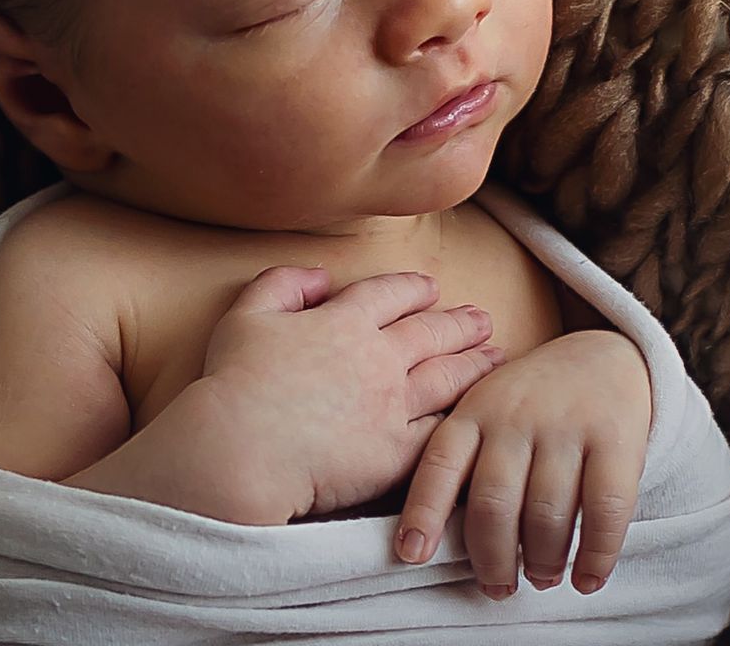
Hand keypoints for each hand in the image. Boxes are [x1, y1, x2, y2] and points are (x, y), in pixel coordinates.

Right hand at [195, 266, 504, 522]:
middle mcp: (378, 359)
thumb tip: (320, 276)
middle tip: (483, 320)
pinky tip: (473, 415)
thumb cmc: (234, 382)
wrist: (242, 450)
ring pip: (446, 379)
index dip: (413, 288)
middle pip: (431, 333)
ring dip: (474, 364)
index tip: (430, 288)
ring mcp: (392, 407)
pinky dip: (458, 420)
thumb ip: (282, 283)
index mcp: (344, 321)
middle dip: (460, 323)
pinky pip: (437, 433)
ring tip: (495, 357)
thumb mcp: (246, 314)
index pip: (390, 294)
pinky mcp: (395, 454)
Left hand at [392, 329, 651, 597]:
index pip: (439, 464)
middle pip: (493, 502)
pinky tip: (587, 578)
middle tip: (498, 588)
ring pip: (546, 513)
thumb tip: (438, 542)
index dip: (423, 512)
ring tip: (540, 578)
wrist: (607, 355)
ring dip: (542, 561)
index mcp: (474, 410)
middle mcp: (515, 416)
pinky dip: (595, 555)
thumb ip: (466, 460)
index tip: (412, 556)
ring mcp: (566, 425)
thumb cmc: (533, 402)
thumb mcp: (488, 410)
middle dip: (492, 559)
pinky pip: (605, 509)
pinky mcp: (615, 438)